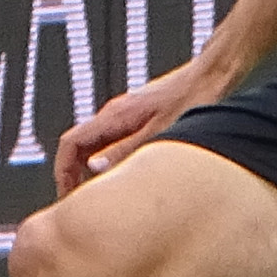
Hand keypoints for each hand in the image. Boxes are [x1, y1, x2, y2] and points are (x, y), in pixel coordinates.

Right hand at [55, 50, 228, 193]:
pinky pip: (116, 141)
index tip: (66, 196)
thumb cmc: (194, 98)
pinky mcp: (143, 116)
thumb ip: (126, 151)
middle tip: (83, 203)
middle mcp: (116, 112)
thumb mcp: (160, 134)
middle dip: (75, 175)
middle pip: (80, 146)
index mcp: (115, 116)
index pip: (70, 144)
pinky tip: (130, 177)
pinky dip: (113, 160)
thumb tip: (95, 169)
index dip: (62, 172)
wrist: (214, 73)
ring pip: (98, 144)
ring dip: (95, 169)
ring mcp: (128, 113)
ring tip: (106, 196)